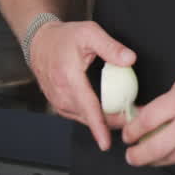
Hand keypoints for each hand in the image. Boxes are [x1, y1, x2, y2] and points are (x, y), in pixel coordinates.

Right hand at [28, 20, 134, 150]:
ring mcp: (58, 101)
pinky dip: (94, 117)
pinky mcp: (59, 105)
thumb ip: (110, 46)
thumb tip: (130, 59)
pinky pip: (79, 115)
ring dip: (105, 121)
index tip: (106, 142)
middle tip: (136, 119)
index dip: (98, 126)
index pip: (86, 106)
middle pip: (89, 116)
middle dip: (112, 122)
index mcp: (68, 77)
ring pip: (84, 118)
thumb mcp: (89, 32)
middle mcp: (60, 93)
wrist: (39, 41)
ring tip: (126, 115)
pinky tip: (109, 113)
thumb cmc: (64, 37)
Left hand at [121, 62, 174, 166]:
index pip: (148, 121)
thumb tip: (144, 115)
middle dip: (138, 156)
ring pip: (173, 158)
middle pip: (156, 147)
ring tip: (147, 158)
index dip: (132, 131)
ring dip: (156, 160)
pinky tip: (172, 154)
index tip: (128, 134)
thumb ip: (167, 100)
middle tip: (131, 156)